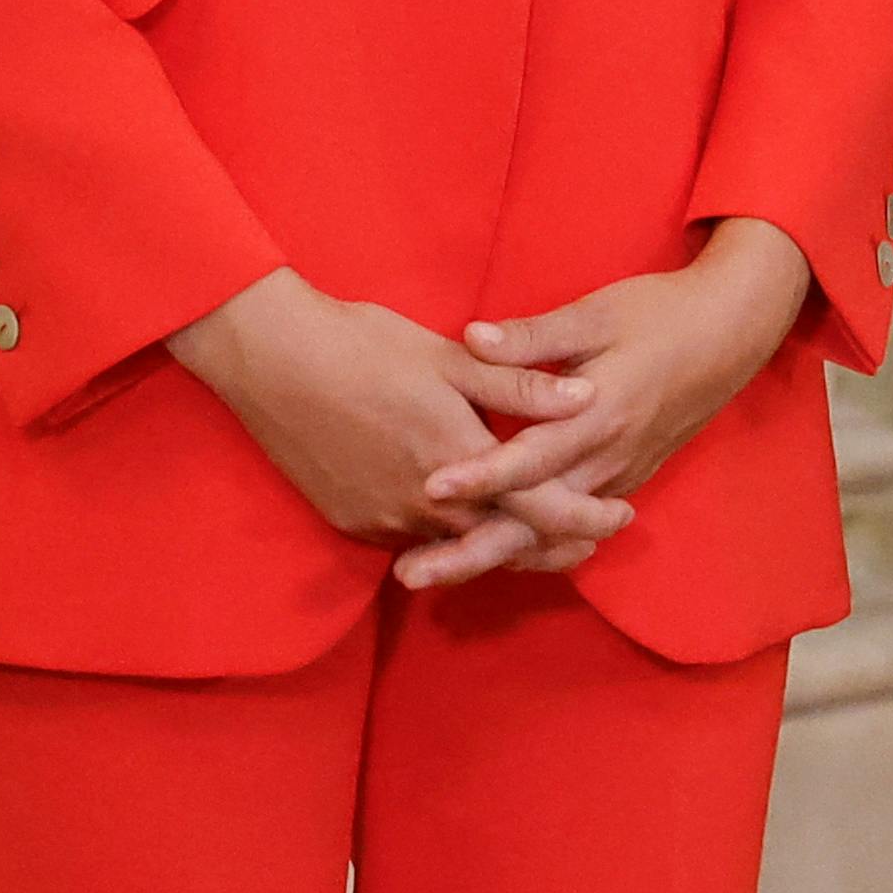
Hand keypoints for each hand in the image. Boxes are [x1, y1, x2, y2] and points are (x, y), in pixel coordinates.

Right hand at [167, 271, 594, 558]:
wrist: (271, 360)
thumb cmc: (366, 347)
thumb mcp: (451, 359)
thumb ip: (520, 386)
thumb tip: (587, 396)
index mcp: (456, 460)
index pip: (537, 509)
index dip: (583, 518)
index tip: (620, 517)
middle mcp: (420, 504)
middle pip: (500, 541)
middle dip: (548, 543)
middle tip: (590, 538)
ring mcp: (380, 518)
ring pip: (454, 546)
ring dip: (497, 542)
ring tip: (539, 532)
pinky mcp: (349, 520)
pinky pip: (413, 540)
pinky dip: (449, 536)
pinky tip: (468, 519)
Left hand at [410, 219, 818, 586]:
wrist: (734, 329)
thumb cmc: (662, 313)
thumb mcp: (598, 314)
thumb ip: (533, 337)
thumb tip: (471, 337)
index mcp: (601, 414)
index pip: (533, 458)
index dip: (481, 476)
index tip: (430, 488)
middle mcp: (609, 458)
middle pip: (535, 521)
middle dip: (471, 551)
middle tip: (409, 572)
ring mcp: (619, 476)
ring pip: (551, 533)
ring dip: (492, 555)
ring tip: (430, 571)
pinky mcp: (625, 480)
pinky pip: (571, 525)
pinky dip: (528, 544)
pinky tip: (486, 550)